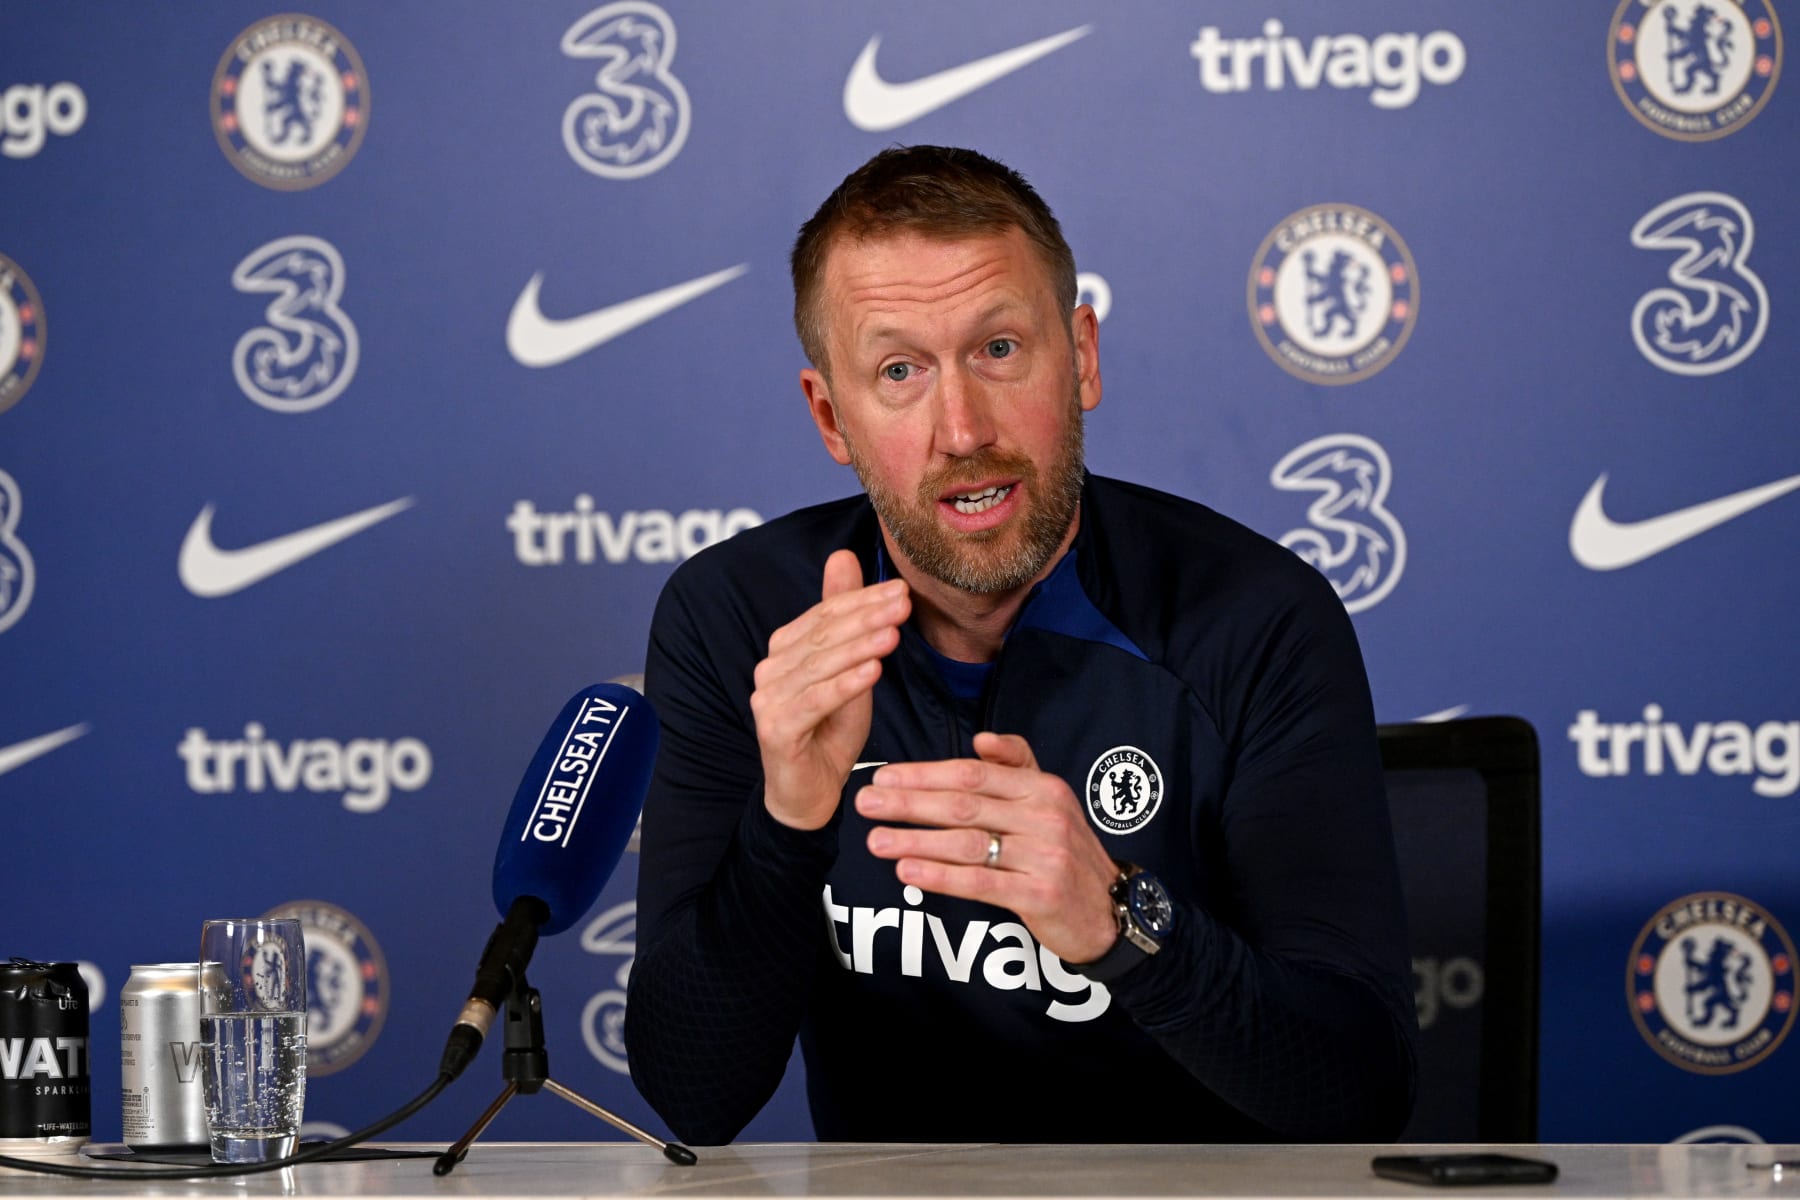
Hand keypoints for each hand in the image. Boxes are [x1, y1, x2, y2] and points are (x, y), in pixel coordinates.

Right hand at [750, 549, 908, 829]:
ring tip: (894, 633)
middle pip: (823, 636)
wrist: (809, 792)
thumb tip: (844, 555)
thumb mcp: (847, 668)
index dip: (862, 599)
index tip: (901, 589)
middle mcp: (770, 669)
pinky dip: (845, 685)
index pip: (825, 615)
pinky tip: (873, 672)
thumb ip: (844, 618)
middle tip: (903, 603)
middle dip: (866, 617)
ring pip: (819, 666)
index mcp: (784, 649)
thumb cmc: (830, 730)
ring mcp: (768, 700)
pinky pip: (814, 702)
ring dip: (859, 647)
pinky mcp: (775, 730)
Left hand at [855, 731, 1120, 962]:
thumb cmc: (1065, 852)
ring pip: (967, 843)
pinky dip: (940, 876)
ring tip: (875, 840)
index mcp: (1043, 787)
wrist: (1109, 911)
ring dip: (916, 840)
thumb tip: (981, 741)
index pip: (974, 774)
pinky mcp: (1041, 894)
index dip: (925, 775)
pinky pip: (981, 882)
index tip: (884, 777)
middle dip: (910, 803)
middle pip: (964, 804)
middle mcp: (1045, 816)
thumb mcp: (1050, 802)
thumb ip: (1017, 766)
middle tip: (865, 803)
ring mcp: (1045, 856)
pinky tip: (908, 870)